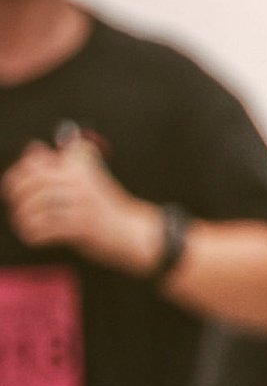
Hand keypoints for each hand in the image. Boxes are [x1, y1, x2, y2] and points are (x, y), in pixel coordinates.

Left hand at [2, 135, 162, 273]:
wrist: (135, 232)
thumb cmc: (109, 208)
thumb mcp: (88, 177)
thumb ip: (60, 163)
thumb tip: (33, 148)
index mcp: (79, 166)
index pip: (37, 161)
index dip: (19, 172)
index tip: (12, 183)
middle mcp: (80, 181)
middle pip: (33, 182)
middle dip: (17, 195)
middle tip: (14, 204)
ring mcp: (81, 204)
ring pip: (37, 207)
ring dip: (23, 217)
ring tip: (23, 223)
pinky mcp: (82, 226)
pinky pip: (46, 229)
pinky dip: (34, 234)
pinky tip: (33, 237)